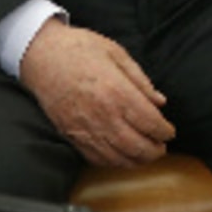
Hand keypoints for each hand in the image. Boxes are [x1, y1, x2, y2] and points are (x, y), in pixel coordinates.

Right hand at [18, 19, 174, 167]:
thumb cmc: (80, 49)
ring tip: (146, 156)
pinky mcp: (71, 135)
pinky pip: (95, 157)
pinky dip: (112, 162)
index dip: (164, 131)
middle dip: (154, 151)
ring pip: (117, 157)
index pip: (150, 122)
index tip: (170, 131)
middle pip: (137, 145)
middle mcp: (103, 115)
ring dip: (136, 161)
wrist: (42, 56)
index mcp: (118, 92)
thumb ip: (140, 80)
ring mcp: (85, 128)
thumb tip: (160, 101)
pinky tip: (121, 158)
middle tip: (162, 148)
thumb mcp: (117, 54)